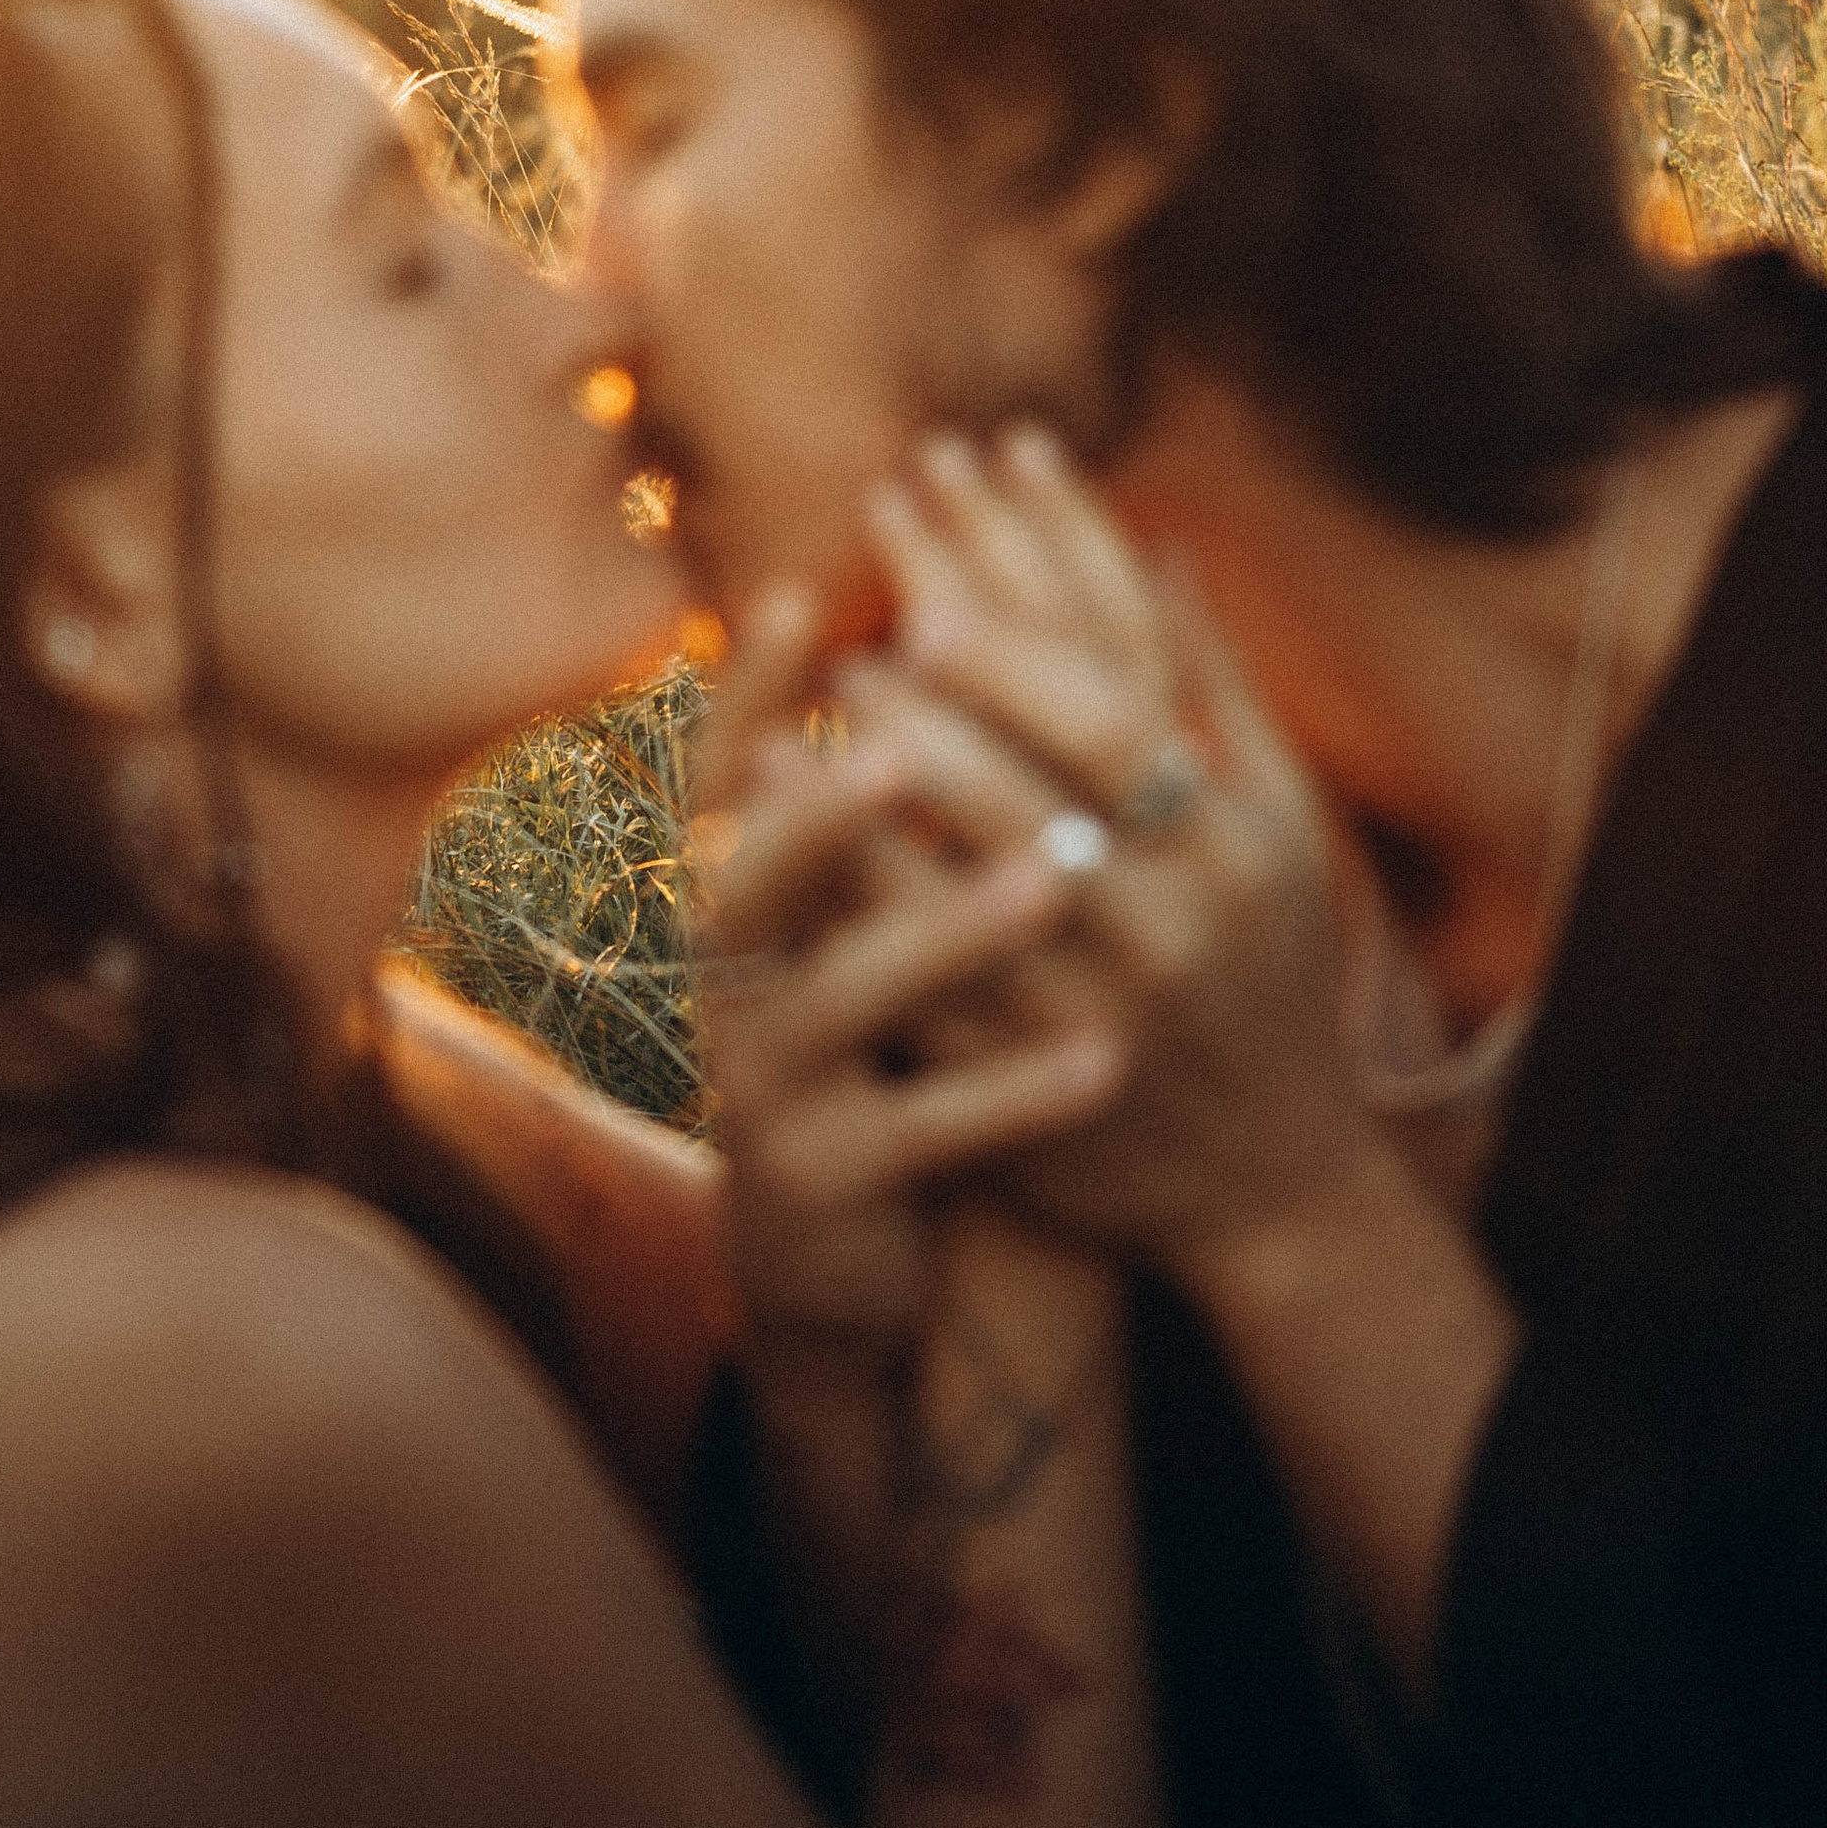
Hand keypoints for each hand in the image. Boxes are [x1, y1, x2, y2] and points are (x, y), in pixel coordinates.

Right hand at [691, 583, 1124, 1386]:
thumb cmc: (882, 1020)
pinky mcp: (821, 1179)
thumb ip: (889, 772)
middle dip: (826, 805)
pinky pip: (924, 1131)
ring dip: (942, 936)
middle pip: (755, 875)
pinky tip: (1100, 1057)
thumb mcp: (865, 898)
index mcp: (741, 883)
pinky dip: (1013, 1094)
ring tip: (1046, 886)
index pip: (726, 763)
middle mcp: (729, 974)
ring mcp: (766, 1082)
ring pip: (840, 997)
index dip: (750, 685)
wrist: (843, 1237)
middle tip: (900, 741)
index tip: (795, 592)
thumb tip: (943, 589)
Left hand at [866, 429, 1382, 1295]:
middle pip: (1020, 795)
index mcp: (1230, 846)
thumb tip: (1158, 541)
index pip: (1111, 722)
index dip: (1014, 654)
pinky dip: (846, 916)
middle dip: (921, 711)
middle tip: (844, 646)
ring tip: (787, 730)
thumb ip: (1215, 687)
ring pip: (951, 895)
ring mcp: (1091, 1016)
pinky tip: (783, 851)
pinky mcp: (1020, 1088)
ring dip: (858, 806)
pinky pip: (916, 994)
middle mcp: (1168, 927)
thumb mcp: (1281, 825)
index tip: (926, 596)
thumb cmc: (1269, 964)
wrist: (1269, 1178)